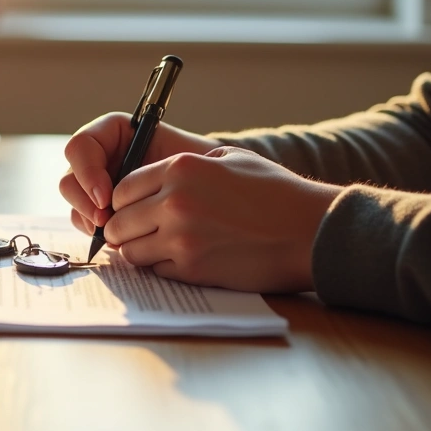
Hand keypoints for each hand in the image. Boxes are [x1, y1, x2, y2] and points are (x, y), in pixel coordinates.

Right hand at [60, 112, 222, 233]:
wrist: (210, 187)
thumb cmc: (198, 166)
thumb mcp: (177, 158)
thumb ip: (148, 167)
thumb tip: (118, 192)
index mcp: (112, 132)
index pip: (81, 146)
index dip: (87, 172)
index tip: (106, 197)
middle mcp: (98, 155)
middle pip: (70, 176)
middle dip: (84, 202)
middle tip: (106, 221)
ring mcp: (95, 181)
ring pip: (72, 201)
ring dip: (88, 219)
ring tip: (112, 233)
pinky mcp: (98, 205)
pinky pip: (82, 219)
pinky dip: (93, 231)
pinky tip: (114, 239)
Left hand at [102, 146, 340, 292]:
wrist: (311, 231)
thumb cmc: (276, 193)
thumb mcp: (230, 160)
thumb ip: (188, 165)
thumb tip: (156, 177)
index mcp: (181, 169)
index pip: (122, 188)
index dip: (122, 201)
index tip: (130, 208)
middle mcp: (174, 202)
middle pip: (119, 222)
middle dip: (123, 228)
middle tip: (135, 232)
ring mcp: (181, 238)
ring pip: (130, 250)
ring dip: (138, 250)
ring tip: (156, 247)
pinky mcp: (193, 268)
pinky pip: (155, 270)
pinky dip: (161, 267)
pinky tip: (179, 259)